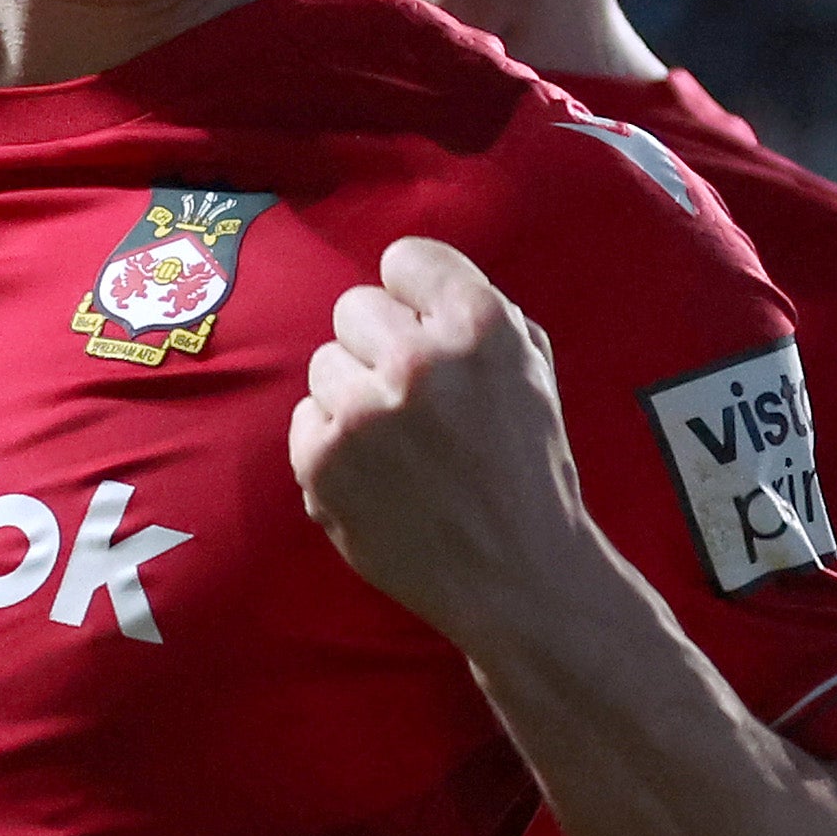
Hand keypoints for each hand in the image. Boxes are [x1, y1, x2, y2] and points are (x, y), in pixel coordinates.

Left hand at [288, 239, 586, 641]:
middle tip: (415, 400)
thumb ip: (475, 313)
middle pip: (354, 306)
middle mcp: (418, 360)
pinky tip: (378, 477)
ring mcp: (363, 412)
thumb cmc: (527, 470)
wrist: (517, 577)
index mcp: (480, 325)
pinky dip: (333, 446)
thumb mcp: (531, 371)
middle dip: (380, 346)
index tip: (427, 331)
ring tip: (399, 445)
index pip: (404, 258)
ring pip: (324, 364)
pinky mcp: (322, 461)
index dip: (415, 298)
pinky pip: (305, 419)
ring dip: (354, 395)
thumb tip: (410, 283)